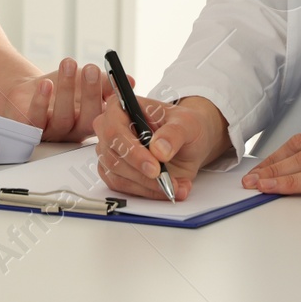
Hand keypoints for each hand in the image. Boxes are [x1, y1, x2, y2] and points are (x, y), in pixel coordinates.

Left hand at [6, 58, 115, 141]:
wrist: (28, 92)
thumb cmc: (60, 90)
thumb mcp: (85, 82)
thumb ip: (106, 82)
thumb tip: (129, 81)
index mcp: (91, 122)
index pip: (107, 116)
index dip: (112, 101)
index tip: (116, 80)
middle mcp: (74, 131)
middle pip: (87, 119)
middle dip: (91, 93)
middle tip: (91, 70)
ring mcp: (53, 132)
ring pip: (63, 118)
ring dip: (66, 89)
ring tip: (68, 65)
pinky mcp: (31, 129)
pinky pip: (36, 120)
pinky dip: (41, 102)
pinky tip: (45, 85)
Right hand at [93, 94, 227, 200]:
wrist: (190, 143)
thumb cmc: (183, 126)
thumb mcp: (186, 124)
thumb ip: (173, 133)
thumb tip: (159, 149)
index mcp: (121, 108)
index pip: (114, 130)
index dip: (132, 151)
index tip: (154, 166)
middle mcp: (110, 130)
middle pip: (113, 156)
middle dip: (141, 173)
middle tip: (165, 180)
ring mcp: (110, 153)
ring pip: (118, 176)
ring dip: (148, 186)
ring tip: (175, 184)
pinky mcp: (115, 173)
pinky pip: (124, 188)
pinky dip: (148, 192)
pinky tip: (167, 188)